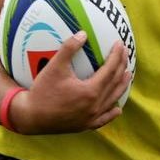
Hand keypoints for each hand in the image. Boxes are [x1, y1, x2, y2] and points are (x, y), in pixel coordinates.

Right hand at [9, 31, 130, 133]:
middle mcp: (95, 106)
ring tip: (128, 75)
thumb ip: (69, 48)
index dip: (116, 56)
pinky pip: (103, 119)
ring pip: (112, 100)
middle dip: (122, 67)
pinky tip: (117, 109)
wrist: (30, 117)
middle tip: (125, 54)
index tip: (120, 44)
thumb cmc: (42, 91)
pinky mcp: (84, 125)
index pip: (110, 70)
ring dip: (121, 86)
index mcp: (91, 91)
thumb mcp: (55, 66)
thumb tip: (83, 33)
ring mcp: (91, 117)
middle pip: (114, 83)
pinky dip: (112, 112)